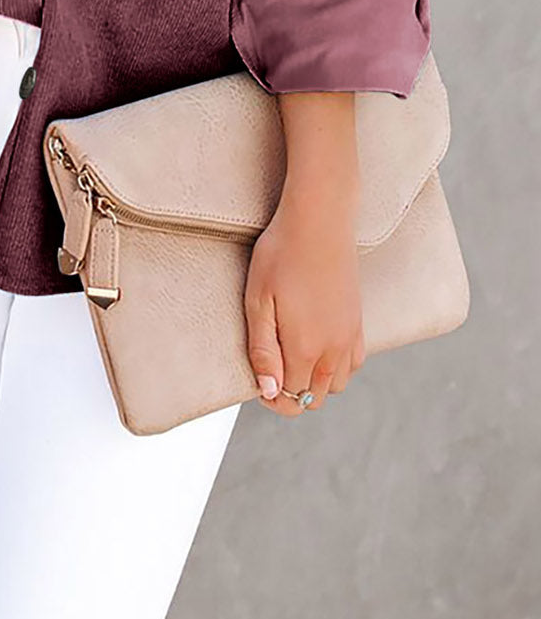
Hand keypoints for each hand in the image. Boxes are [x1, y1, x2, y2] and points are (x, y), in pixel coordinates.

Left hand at [244, 177, 365, 418]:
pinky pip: (354, 363)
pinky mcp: (359, 321)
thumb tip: (269, 390)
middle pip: (316, 397)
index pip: (294, 399)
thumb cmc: (281, 255)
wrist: (319, 220)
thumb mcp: (258, 300)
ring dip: (315, 381)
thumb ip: (263, 349)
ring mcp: (350, 336)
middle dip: (293, 393)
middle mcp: (334, 349)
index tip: (258, 380)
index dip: (272, 396)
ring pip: (337, 384)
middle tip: (271, 366)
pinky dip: (337, 367)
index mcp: (306, 347)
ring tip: (292, 356)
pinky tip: (318, 347)